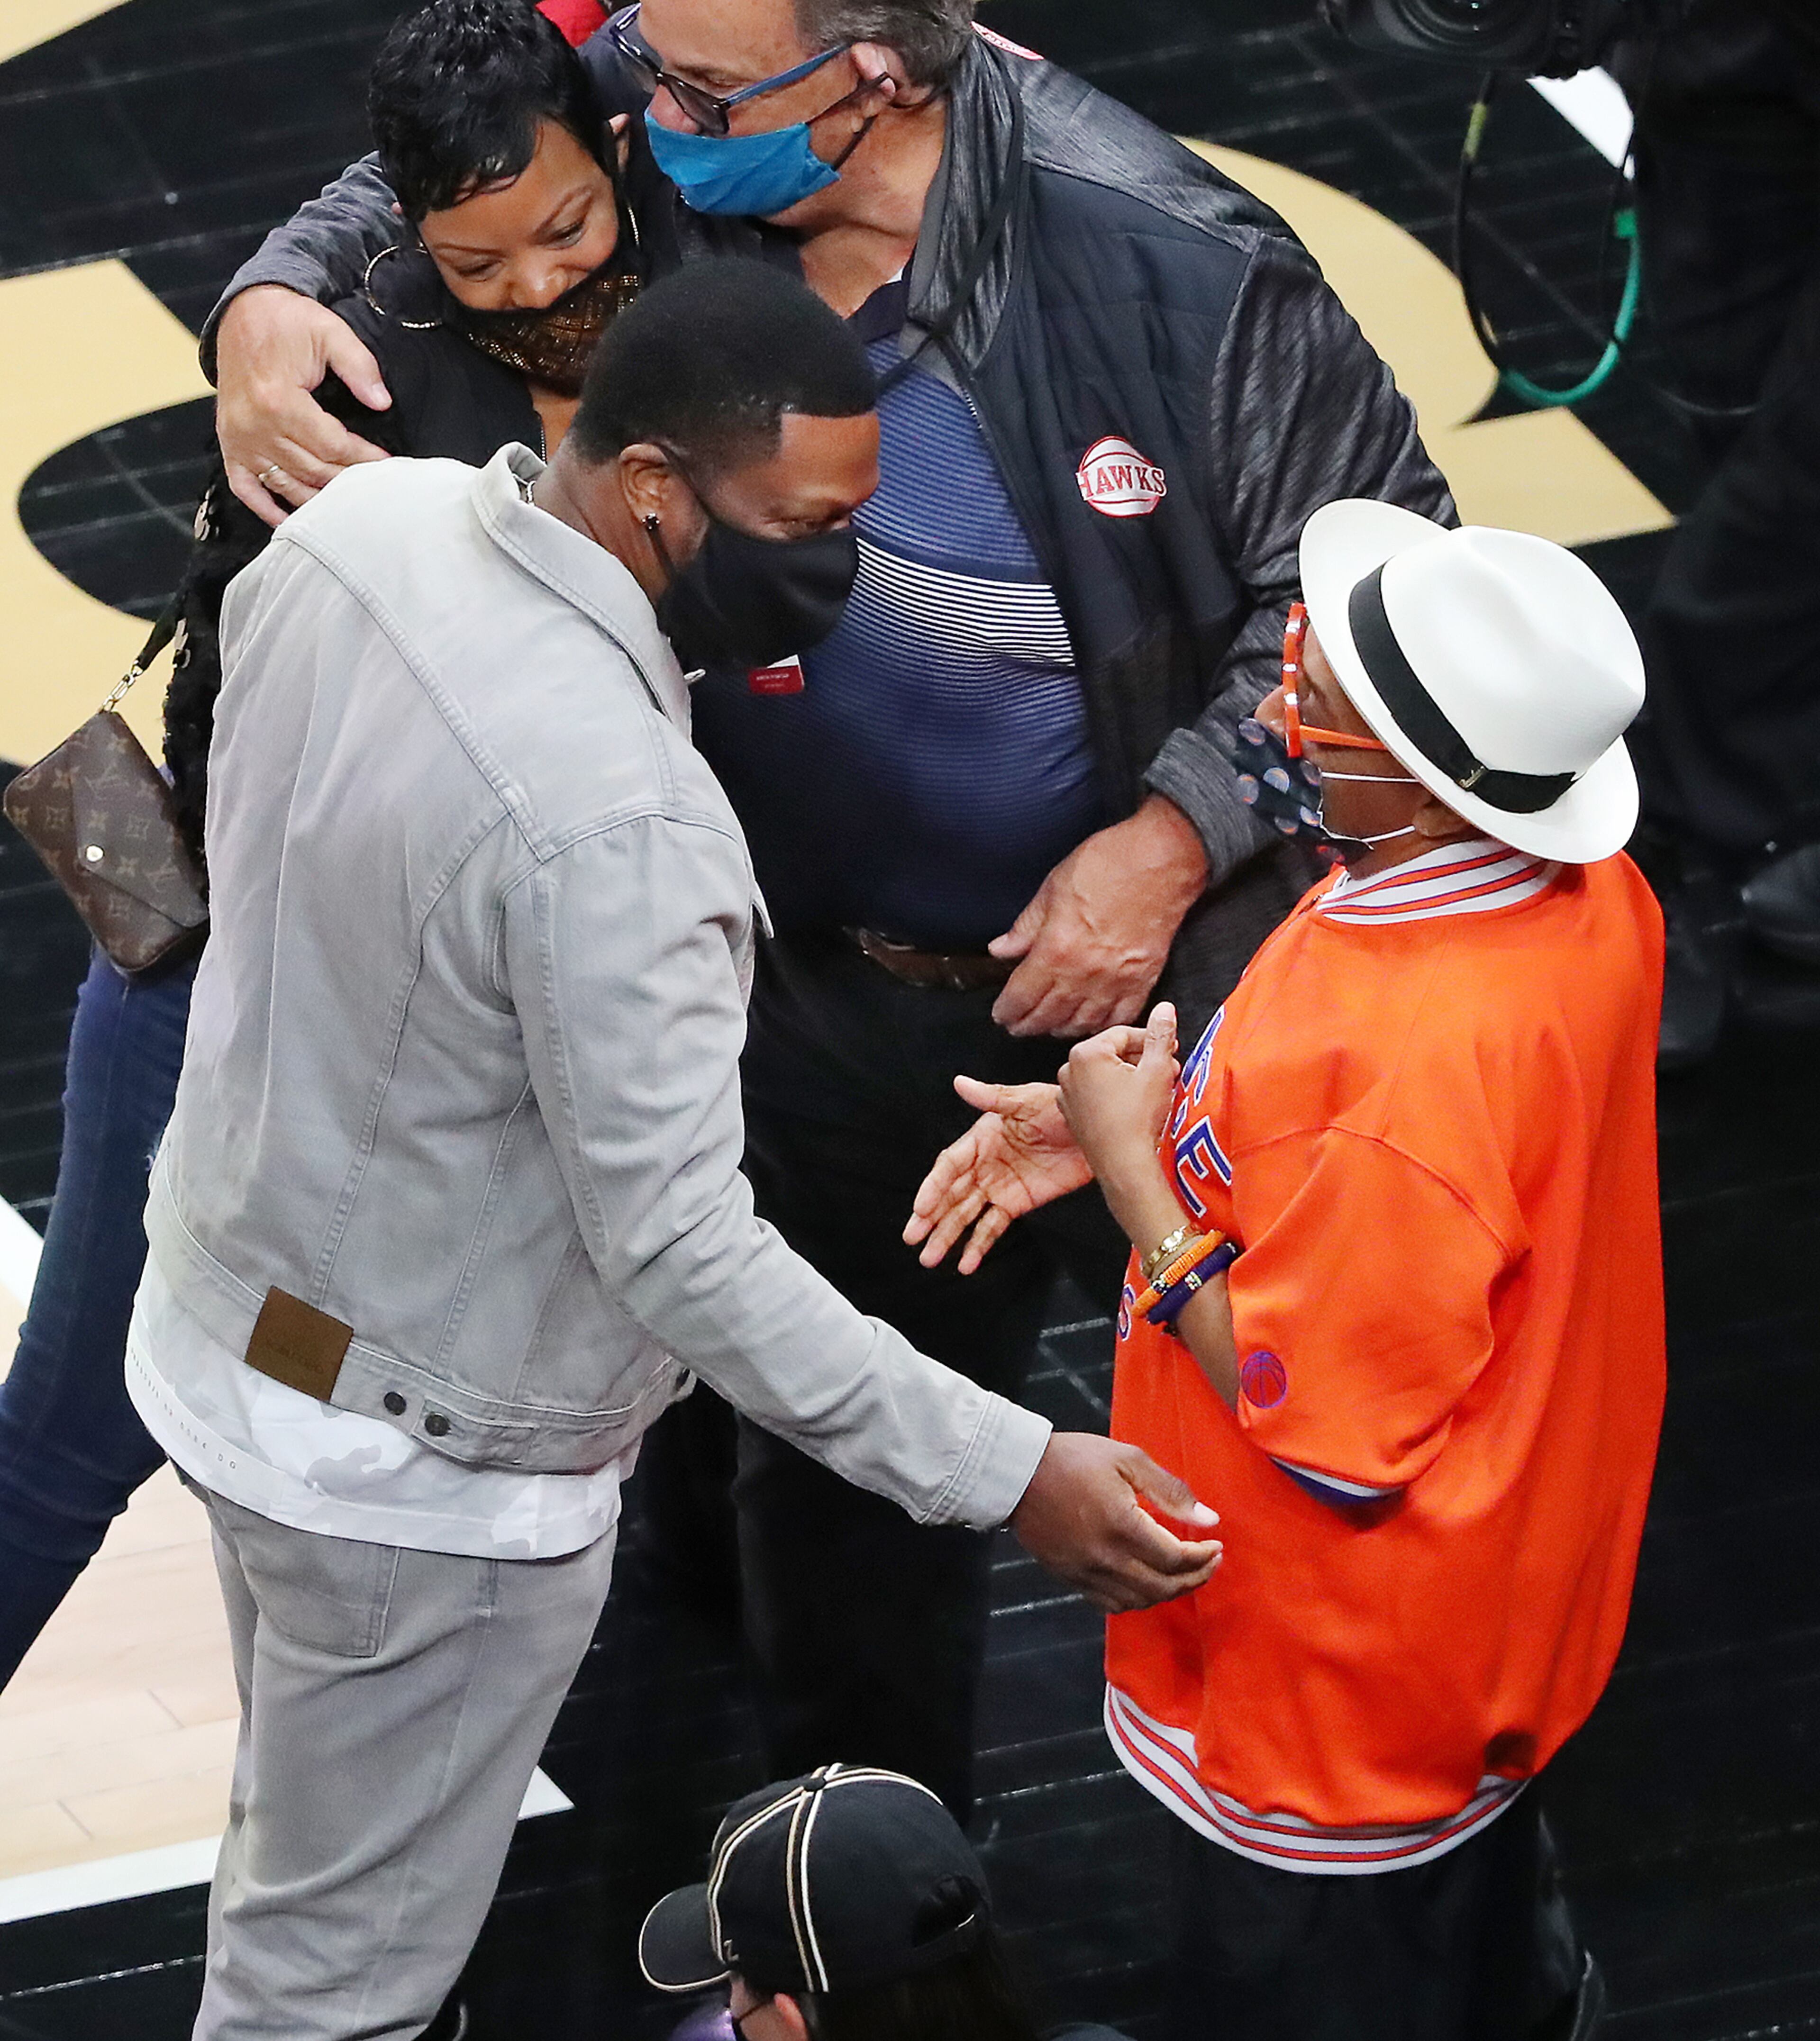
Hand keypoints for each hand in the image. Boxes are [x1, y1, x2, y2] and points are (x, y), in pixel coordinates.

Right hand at [215, 285, 392, 525]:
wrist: (243, 313)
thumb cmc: (288, 322)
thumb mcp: (329, 330)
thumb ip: (359, 365)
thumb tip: (382, 402)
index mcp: (279, 400)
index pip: (332, 446)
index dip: (363, 459)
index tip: (388, 465)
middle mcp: (255, 427)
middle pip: (313, 471)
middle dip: (347, 482)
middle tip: (376, 490)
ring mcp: (239, 440)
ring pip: (287, 486)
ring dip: (318, 501)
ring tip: (348, 508)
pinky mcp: (230, 445)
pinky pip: (247, 489)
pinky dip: (268, 509)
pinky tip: (292, 522)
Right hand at [904, 1078, 1088, 1272]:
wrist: (1095, 1132)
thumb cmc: (1059, 1109)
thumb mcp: (1027, 1100)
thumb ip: (993, 1097)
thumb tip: (960, 1083)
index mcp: (981, 1139)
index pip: (949, 1166)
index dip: (933, 1187)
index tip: (921, 1209)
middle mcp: (983, 1165)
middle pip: (950, 1195)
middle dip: (930, 1218)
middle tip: (913, 1238)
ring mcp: (998, 1186)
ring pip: (966, 1215)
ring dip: (947, 1236)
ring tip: (930, 1258)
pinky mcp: (1016, 1203)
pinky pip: (992, 1227)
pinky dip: (978, 1245)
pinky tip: (966, 1263)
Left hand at [989, 796, 1206, 1038]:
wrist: (1163, 860)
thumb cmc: (1110, 865)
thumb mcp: (1053, 887)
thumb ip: (1026, 926)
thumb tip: (1002, 948)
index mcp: (1057, 949)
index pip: (1022, 996)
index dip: (1007, 1010)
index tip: (1002, 1014)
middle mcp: (1085, 973)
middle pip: (1048, 1016)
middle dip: (1028, 1025)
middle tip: (1018, 1027)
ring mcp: (1116, 981)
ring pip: (1082, 1024)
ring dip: (1061, 1029)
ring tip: (1049, 1026)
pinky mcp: (1143, 980)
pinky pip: (1119, 1017)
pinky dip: (1102, 1024)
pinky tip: (1091, 1023)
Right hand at [1011, 1432, 1221, 1611]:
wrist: (1017, 1473)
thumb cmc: (1074, 1459)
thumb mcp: (1127, 1459)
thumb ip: (1169, 1490)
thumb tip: (1209, 1519)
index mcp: (1122, 1525)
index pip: (1175, 1558)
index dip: (1203, 1557)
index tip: (1217, 1545)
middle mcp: (1106, 1557)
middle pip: (1162, 1587)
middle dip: (1195, 1578)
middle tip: (1210, 1562)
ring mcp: (1086, 1573)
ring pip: (1139, 1602)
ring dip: (1167, 1592)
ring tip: (1182, 1573)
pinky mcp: (1070, 1579)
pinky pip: (1110, 1605)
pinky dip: (1136, 1599)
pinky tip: (1145, 1582)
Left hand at [1056, 1003, 1180, 1230]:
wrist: (1124, 1165)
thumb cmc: (1139, 1118)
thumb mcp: (1158, 1069)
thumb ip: (1160, 1034)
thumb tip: (1165, 1008)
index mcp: (1086, 1053)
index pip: (1125, 1034)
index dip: (1153, 1041)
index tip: (1172, 1050)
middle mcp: (1068, 1070)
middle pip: (1113, 1053)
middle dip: (1143, 1060)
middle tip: (1170, 1071)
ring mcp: (1066, 1094)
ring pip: (1105, 1075)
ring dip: (1131, 1078)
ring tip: (1157, 1090)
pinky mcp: (1071, 1115)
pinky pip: (1096, 1096)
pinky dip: (1115, 1096)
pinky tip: (1136, 1107)